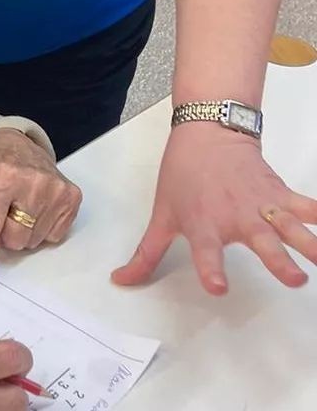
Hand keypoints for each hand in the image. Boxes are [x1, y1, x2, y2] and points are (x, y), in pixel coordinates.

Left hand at [0, 128, 82, 296]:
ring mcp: (56, 190)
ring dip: (24, 230)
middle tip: (5, 212)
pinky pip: (53, 236)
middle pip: (15, 241)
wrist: (16, 143)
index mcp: (0, 178)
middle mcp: (32, 183)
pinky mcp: (72, 196)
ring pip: (34, 241)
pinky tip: (37, 206)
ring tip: (20, 206)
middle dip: (6, 234)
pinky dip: (41, 227)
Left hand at [112, 123, 316, 293]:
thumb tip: (121, 280)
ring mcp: (262, 206)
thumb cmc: (183, 175)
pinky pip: (308, 206)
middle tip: (294, 279)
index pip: (205, 251)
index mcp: (204, 225)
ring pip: (291, 226)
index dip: (210, 268)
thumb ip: (146, 253)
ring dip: (310, 243)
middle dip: (279, 261)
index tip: (218, 286)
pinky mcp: (281, 194)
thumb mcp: (162, 214)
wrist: (207, 132)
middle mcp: (236, 218)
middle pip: (261, 242)